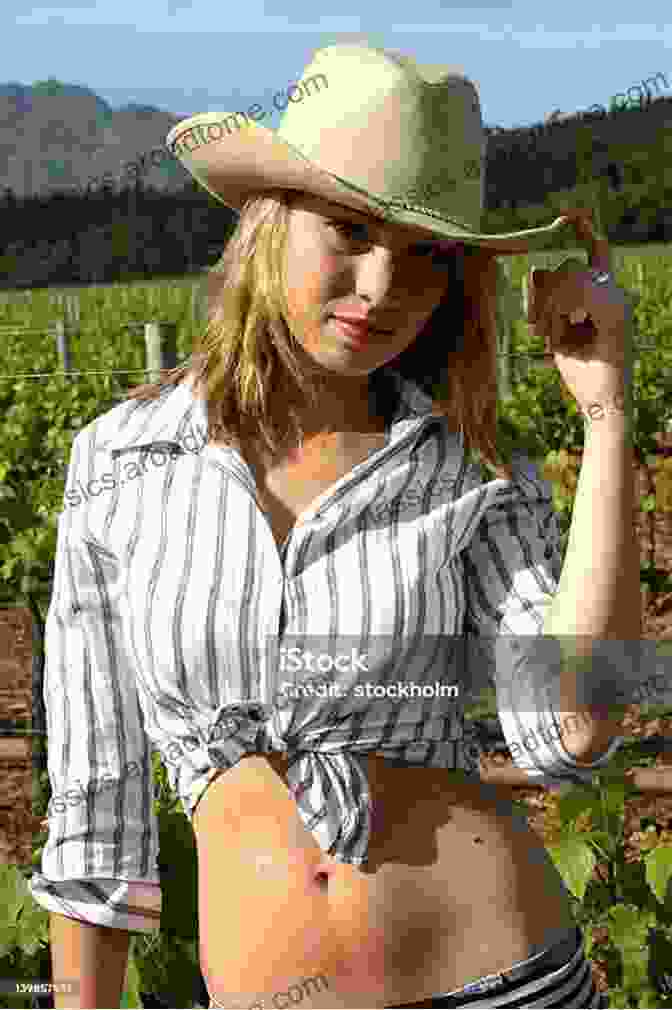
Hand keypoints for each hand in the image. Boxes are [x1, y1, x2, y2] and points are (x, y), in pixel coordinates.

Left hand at [526, 211, 633, 418]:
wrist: (602, 404)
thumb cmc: (581, 372)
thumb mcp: (555, 331)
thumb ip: (548, 300)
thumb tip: (534, 270)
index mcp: (602, 294)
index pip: (594, 251)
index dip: (582, 230)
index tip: (570, 213)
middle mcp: (614, 291)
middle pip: (566, 265)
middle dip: (541, 295)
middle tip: (537, 328)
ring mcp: (618, 299)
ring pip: (568, 274)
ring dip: (549, 307)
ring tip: (551, 337)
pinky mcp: (616, 311)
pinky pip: (577, 289)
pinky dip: (560, 312)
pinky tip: (562, 332)